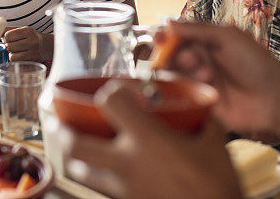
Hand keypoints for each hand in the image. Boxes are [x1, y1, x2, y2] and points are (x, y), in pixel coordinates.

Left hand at [2, 26, 49, 61]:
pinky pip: (17, 63)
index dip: (6, 38)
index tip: (9, 39)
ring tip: (18, 52)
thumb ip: (8, 30)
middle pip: (9, 47)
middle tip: (14, 46)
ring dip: (12, 55)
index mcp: (28, 31)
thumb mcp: (22, 30)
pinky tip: (22, 57)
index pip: (8, 36)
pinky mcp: (33, 62)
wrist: (47, 46)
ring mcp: (33, 53)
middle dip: (9, 47)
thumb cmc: (31, 37)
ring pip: (12, 57)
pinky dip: (16, 61)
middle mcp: (32, 41)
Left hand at [59, 80, 242, 198]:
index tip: (122, 90)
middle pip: (76, 144)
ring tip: (80, 149)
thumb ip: (201, 120)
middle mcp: (127, 164)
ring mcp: (123, 189)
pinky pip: (101, 190)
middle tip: (61, 122)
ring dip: (77, 158)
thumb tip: (199, 108)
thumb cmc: (218, 185)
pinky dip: (98, 179)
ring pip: (81, 172)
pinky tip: (108, 174)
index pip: (110, 101)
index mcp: (147, 140)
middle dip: (63, 130)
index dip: (113, 90)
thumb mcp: (214, 144)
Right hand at [164, 20, 279, 138]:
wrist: (276, 98)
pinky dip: (190, 89)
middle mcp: (200, 61)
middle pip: (172, 55)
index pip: (177, 37)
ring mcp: (199, 82)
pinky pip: (183, 95)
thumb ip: (198, 30)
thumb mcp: (228, 37)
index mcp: (206, 42)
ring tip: (206, 73)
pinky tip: (208, 87)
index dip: (165, 36)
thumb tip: (168, 23)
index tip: (158, 37)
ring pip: (176, 74)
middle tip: (191, 59)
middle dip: (175, 55)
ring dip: (187, 71)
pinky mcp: (200, 103)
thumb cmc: (257, 63)